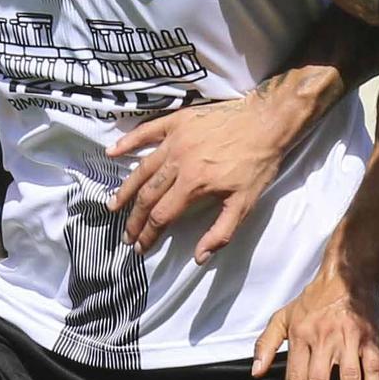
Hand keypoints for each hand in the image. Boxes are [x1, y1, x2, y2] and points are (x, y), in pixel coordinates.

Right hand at [107, 94, 287, 258]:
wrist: (266, 121)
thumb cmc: (257, 164)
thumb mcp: (245, 204)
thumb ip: (221, 233)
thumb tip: (199, 258)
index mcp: (193, 184)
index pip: (161, 216)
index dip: (148, 235)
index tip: (140, 247)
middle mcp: (178, 162)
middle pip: (147, 196)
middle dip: (134, 219)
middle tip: (126, 235)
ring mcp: (175, 140)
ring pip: (142, 169)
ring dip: (125, 189)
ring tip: (113, 205)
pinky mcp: (177, 122)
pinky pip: (146, 132)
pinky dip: (128, 141)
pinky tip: (111, 152)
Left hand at [251, 259, 378, 379]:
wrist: (349, 275)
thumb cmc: (314, 300)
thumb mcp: (283, 316)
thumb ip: (266, 343)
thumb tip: (256, 372)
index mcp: (301, 336)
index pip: (295, 378)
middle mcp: (324, 340)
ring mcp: (349, 339)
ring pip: (348, 376)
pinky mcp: (370, 337)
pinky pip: (372, 365)